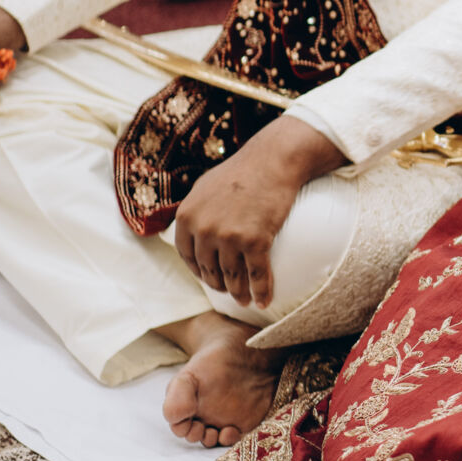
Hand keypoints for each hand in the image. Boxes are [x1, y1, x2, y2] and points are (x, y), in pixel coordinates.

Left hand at [171, 114, 344, 308]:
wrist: (274, 159)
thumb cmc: (243, 170)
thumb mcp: (205, 187)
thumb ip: (195, 211)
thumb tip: (188, 229)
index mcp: (186, 217)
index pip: (187, 256)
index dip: (198, 271)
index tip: (209, 278)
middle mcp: (204, 230)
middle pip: (209, 269)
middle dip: (219, 285)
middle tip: (229, 292)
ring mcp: (229, 237)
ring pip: (232, 277)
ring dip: (239, 293)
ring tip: (245, 301)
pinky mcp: (256, 241)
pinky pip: (257, 274)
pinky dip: (261, 291)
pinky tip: (264, 300)